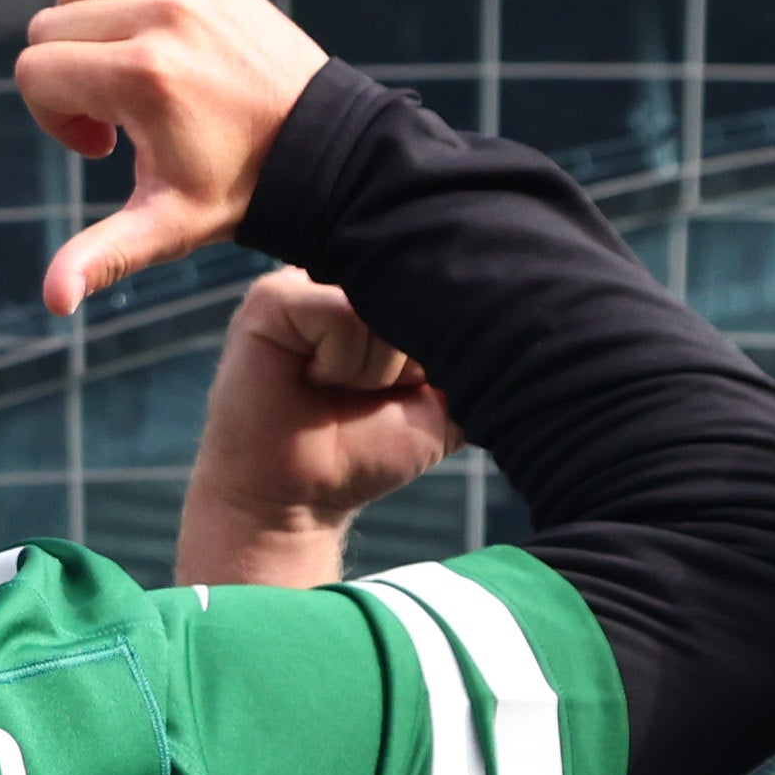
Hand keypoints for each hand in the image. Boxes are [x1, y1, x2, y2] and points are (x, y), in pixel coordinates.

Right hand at [17, 0, 331, 307]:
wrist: (325, 150)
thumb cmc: (240, 191)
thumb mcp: (167, 226)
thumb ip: (101, 255)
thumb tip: (54, 301)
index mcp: (142, 76)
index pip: (34, 72)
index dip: (52, 118)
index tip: (102, 148)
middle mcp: (161, 17)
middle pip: (48, 27)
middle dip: (63, 78)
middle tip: (114, 121)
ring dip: (84, 30)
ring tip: (127, 79)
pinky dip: (123, 4)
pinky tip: (155, 52)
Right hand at [171, 267, 456, 585]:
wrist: (299, 499)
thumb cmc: (365, 449)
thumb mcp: (443, 400)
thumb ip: (471, 355)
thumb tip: (502, 311)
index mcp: (380, 290)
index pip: (440, 288)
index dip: (438, 350)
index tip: (407, 388)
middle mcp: (345, 275)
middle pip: (416, 293)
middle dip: (411, 360)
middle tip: (369, 394)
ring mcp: (307, 279)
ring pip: (382, 305)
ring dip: (375, 369)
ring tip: (336, 389)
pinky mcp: (272, 296)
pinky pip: (340, 316)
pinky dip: (342, 364)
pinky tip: (311, 381)